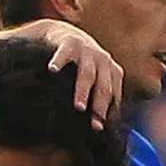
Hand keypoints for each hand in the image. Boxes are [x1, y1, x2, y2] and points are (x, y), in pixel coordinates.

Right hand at [9, 18, 125, 122]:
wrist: (62, 35)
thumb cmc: (79, 65)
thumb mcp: (93, 80)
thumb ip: (98, 99)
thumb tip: (100, 130)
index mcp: (112, 71)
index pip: (112, 96)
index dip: (107, 114)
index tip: (99, 130)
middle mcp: (103, 60)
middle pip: (104, 87)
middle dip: (99, 107)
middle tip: (94, 126)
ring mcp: (87, 50)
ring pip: (87, 73)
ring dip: (83, 91)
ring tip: (78, 107)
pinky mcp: (69, 41)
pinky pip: (64, 52)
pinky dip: (58, 61)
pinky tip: (52, 70)